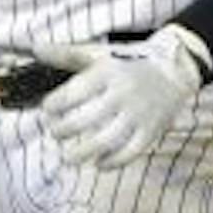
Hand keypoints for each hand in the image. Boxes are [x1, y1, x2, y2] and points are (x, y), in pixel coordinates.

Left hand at [34, 24, 210, 168]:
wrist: (176, 68)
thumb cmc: (129, 60)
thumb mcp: (99, 53)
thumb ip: (67, 54)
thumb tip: (36, 49)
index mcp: (107, 73)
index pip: (75, 91)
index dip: (55, 104)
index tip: (47, 110)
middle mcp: (123, 94)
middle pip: (88, 118)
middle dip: (65, 130)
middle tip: (54, 133)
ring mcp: (139, 114)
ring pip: (108, 139)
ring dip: (84, 152)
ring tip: (68, 157)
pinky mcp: (152, 130)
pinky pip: (132, 151)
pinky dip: (114, 161)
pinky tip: (98, 163)